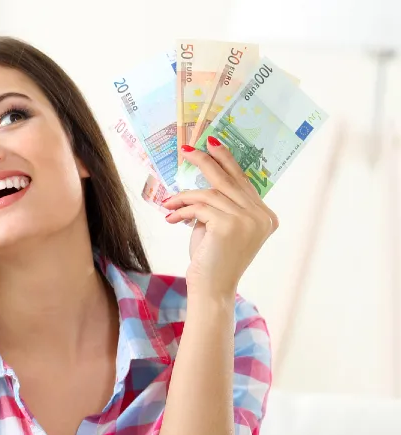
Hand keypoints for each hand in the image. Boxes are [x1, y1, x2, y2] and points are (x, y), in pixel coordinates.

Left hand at [163, 137, 278, 300]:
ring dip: (184, 197)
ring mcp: (248, 220)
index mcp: (266, 217)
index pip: (243, 182)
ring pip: (210, 194)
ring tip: (169, 203)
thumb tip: (203, 182)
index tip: (212, 145)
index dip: (227, 162)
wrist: (211, 289)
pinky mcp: (229, 225)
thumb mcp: (219, 227)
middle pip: (230, 180)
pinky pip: (199, 207)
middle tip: (188, 150)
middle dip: (207, 161)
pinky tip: (171, 217)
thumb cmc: (212, 259)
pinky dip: (182, 210)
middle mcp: (262, 216)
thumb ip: (219, 205)